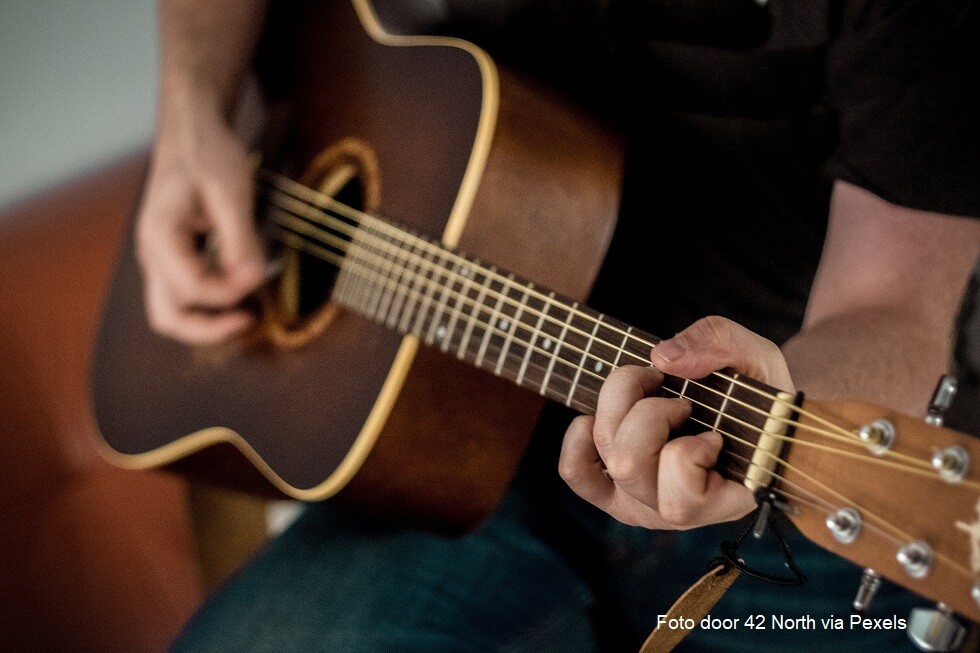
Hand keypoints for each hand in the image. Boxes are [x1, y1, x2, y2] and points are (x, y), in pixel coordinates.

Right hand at [136, 94, 265, 344]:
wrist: (192, 132)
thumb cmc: (207, 154)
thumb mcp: (231, 192)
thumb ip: (240, 239)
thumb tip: (253, 279)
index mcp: (160, 237)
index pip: (193, 289)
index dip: (231, 292)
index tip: (259, 274)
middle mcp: (152, 254)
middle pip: (168, 318)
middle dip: (209, 329)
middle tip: (250, 320)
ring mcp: (160, 259)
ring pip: (174, 311)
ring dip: (209, 320)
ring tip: (248, 311)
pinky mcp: (175, 258)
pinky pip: (186, 294)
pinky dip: (211, 303)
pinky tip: (240, 289)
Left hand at [559, 316, 794, 529]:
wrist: (747, 412)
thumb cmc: (758, 393)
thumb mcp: (757, 358)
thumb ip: (721, 345)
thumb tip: (663, 358)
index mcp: (722, 502)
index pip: (682, 500)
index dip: (691, 451)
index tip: (714, 431)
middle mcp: (676, 513)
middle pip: (628, 464)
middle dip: (650, 412)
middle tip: (681, 400)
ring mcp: (640, 502)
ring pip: (606, 456)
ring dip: (620, 408)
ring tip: (651, 394)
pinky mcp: (612, 489)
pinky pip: (576, 471)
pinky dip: (579, 437)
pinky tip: (602, 415)